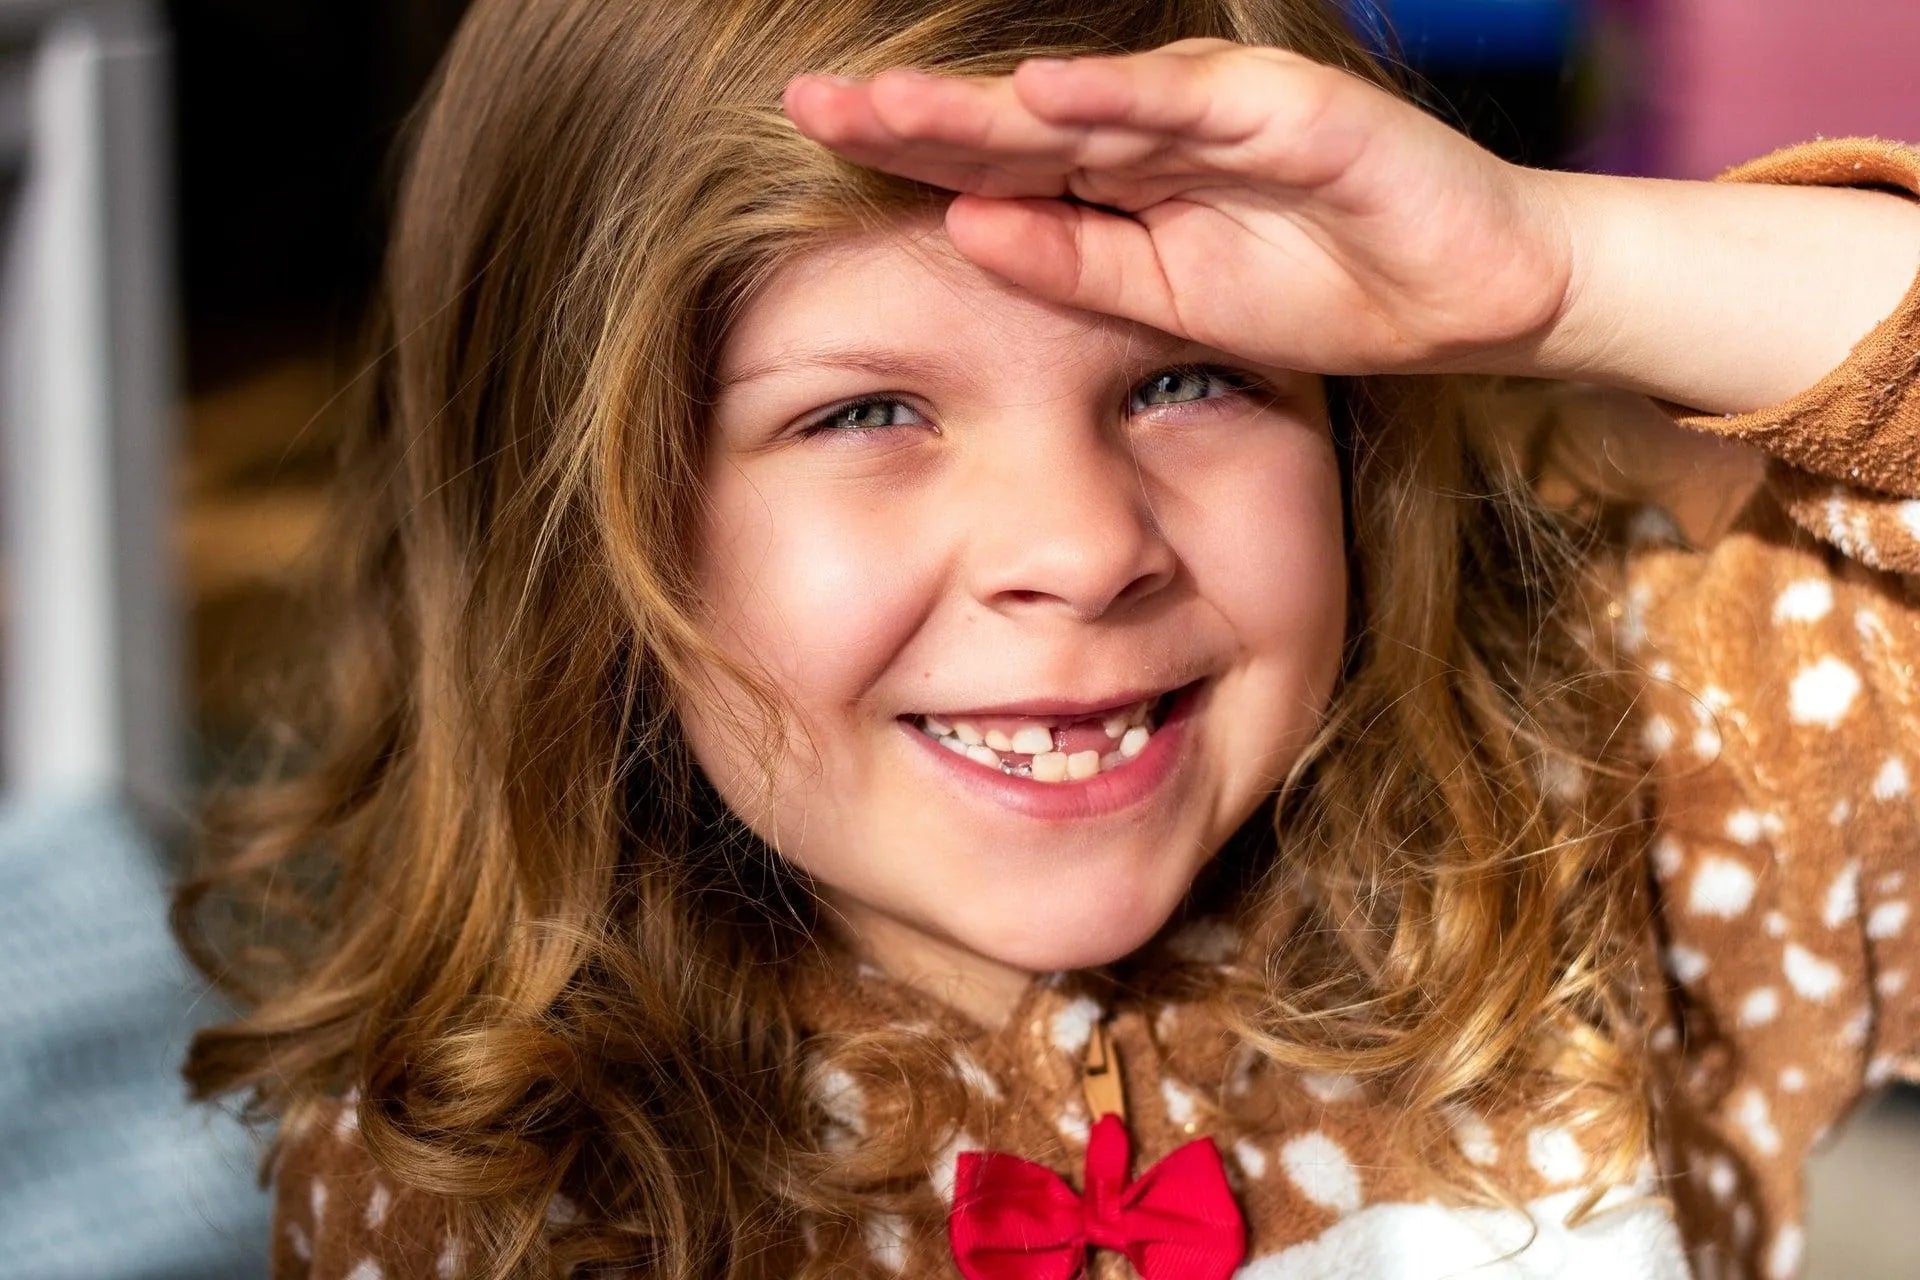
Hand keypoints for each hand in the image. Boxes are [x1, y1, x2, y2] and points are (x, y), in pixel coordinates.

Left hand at [782, 39, 1575, 377]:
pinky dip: (1122, 97)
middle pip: (1013, 121)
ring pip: (1084, 99)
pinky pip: (1196, 105)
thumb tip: (961, 228)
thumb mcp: (1163, 301)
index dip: (905, 155)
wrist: (1469, 300)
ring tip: (885, 104)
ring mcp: (1220, 115)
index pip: (994, 164)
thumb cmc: (1319, 291)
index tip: (812, 150)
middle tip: (809, 107)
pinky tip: (1045, 94)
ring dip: (983, 102)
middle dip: (911, 116)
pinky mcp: (1294, 113)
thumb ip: (1069, 264)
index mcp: (1118, 183)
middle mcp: (1154, 135)